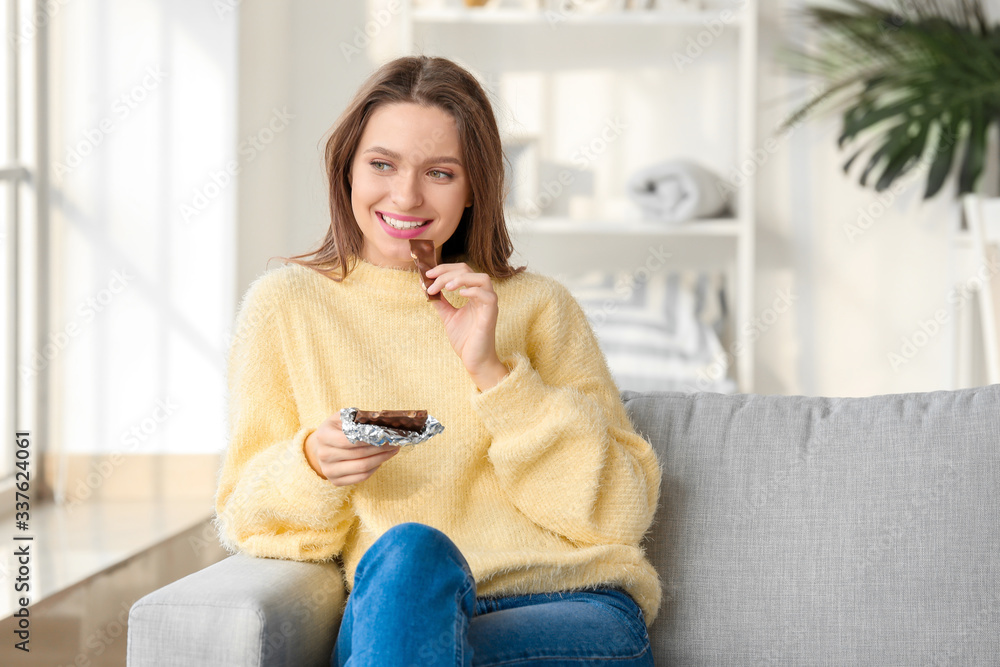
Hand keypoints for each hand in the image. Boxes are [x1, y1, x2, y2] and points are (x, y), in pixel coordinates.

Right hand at [304, 413, 399, 485]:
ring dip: (381, 459)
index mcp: (324, 436)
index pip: (350, 440)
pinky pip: (361, 477)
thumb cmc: (336, 429)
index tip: (387, 436)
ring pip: (362, 467)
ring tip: (392, 451)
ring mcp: (328, 471)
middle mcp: (324, 455)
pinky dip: (374, 469)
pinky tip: (381, 460)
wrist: (320, 447)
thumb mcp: (342, 417)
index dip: (370, 439)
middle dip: (380, 449)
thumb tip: (380, 420)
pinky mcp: (336, 481)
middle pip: (359, 454)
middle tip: (395, 443)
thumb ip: (358, 417)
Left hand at [425, 262, 508, 390]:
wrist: (475, 360)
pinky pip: (488, 296)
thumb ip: (441, 302)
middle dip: (447, 271)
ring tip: (446, 287)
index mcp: (474, 294)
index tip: (427, 275)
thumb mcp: (448, 317)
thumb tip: (427, 288)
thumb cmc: (465, 340)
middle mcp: (483, 296)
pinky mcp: (491, 315)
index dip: (444, 269)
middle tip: (431, 279)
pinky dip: (473, 291)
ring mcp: (489, 305)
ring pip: (482, 278)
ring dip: (461, 278)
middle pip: (468, 270)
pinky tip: (459, 295)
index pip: (461, 271)